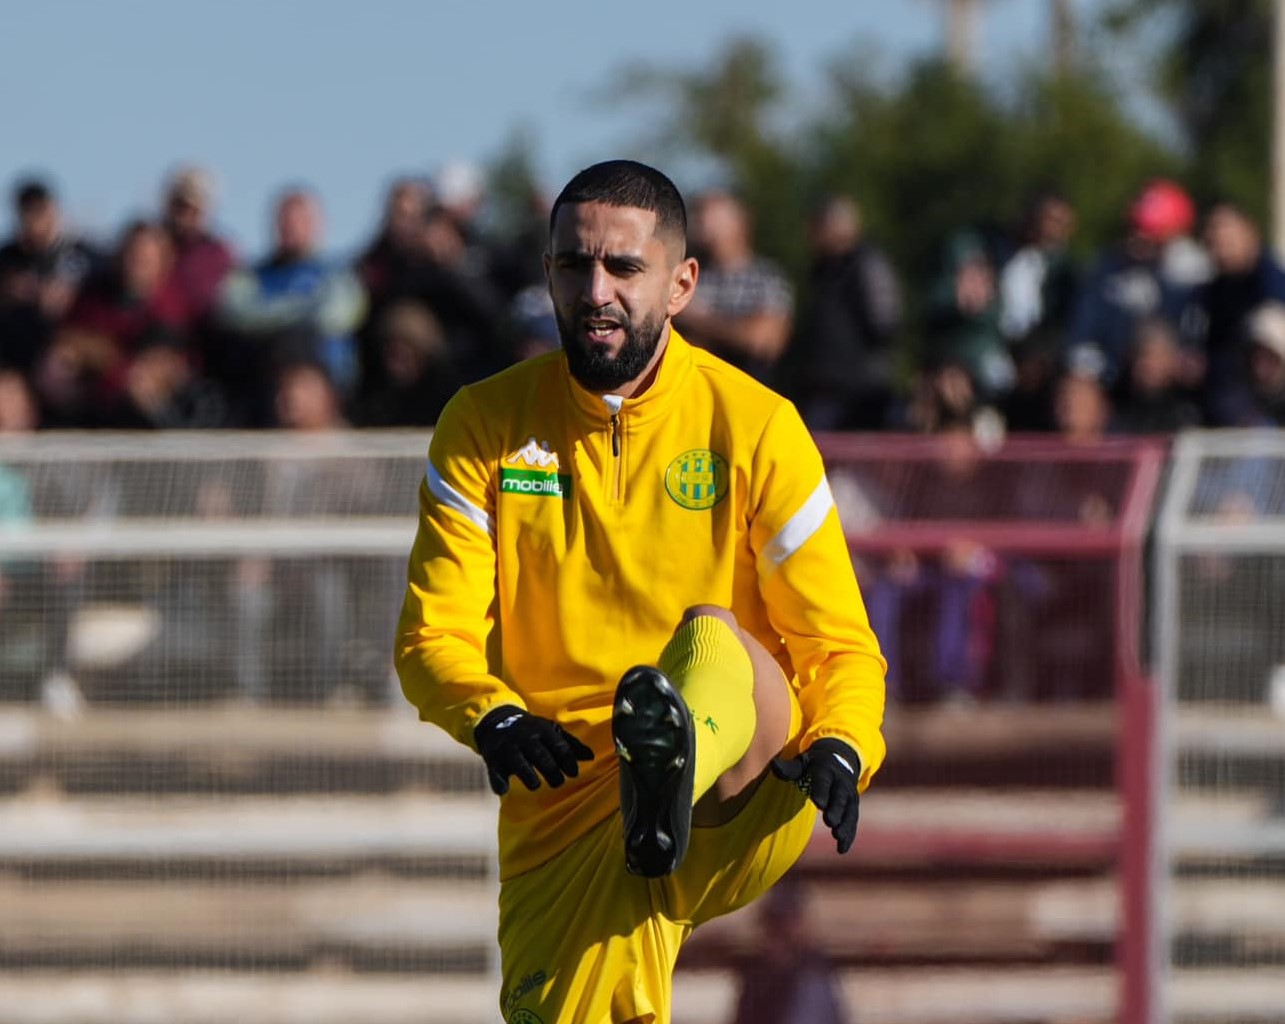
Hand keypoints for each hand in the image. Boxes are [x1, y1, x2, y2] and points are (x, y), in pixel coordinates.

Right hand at [474, 706, 593, 795]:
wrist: (497, 720)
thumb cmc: (532, 731)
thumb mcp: (550, 731)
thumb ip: (570, 745)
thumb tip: (591, 757)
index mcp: (543, 730)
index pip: (559, 746)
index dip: (568, 761)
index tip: (573, 773)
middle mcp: (526, 738)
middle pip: (541, 756)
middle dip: (551, 771)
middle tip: (558, 783)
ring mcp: (508, 748)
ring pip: (519, 763)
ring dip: (528, 776)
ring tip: (535, 785)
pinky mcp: (493, 759)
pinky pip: (495, 772)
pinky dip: (498, 782)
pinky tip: (504, 789)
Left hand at [771, 737, 861, 853]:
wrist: (838, 759)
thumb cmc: (813, 765)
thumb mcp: (801, 763)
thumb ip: (789, 769)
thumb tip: (774, 765)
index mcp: (825, 769)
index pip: (823, 781)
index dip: (822, 791)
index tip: (819, 804)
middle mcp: (840, 782)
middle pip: (839, 797)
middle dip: (836, 809)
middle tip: (830, 822)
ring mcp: (849, 794)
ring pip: (849, 810)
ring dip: (845, 824)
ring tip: (838, 837)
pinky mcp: (852, 806)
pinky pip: (852, 821)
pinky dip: (849, 835)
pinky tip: (842, 849)